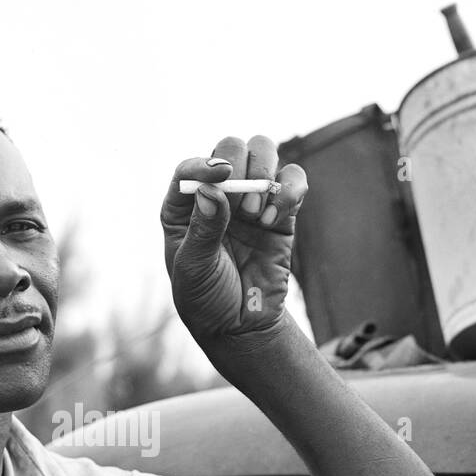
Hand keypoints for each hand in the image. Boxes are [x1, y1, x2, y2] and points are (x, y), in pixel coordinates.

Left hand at [160, 135, 307, 346]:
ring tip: (256, 214)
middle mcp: (217, 196)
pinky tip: (275, 218)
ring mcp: (250, 200)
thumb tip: (211, 191)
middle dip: (239, 166)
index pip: (189, 169)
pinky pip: (293, 180)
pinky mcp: (281, 213)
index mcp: (183, 208)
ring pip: (263, 152)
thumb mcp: (194, 269)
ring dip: (263, 172)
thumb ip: (203, 230)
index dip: (204, 165)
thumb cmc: (206, 299)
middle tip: (241, 205)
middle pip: (230, 149)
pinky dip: (291, 188)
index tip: (221, 175)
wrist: (241, 327)